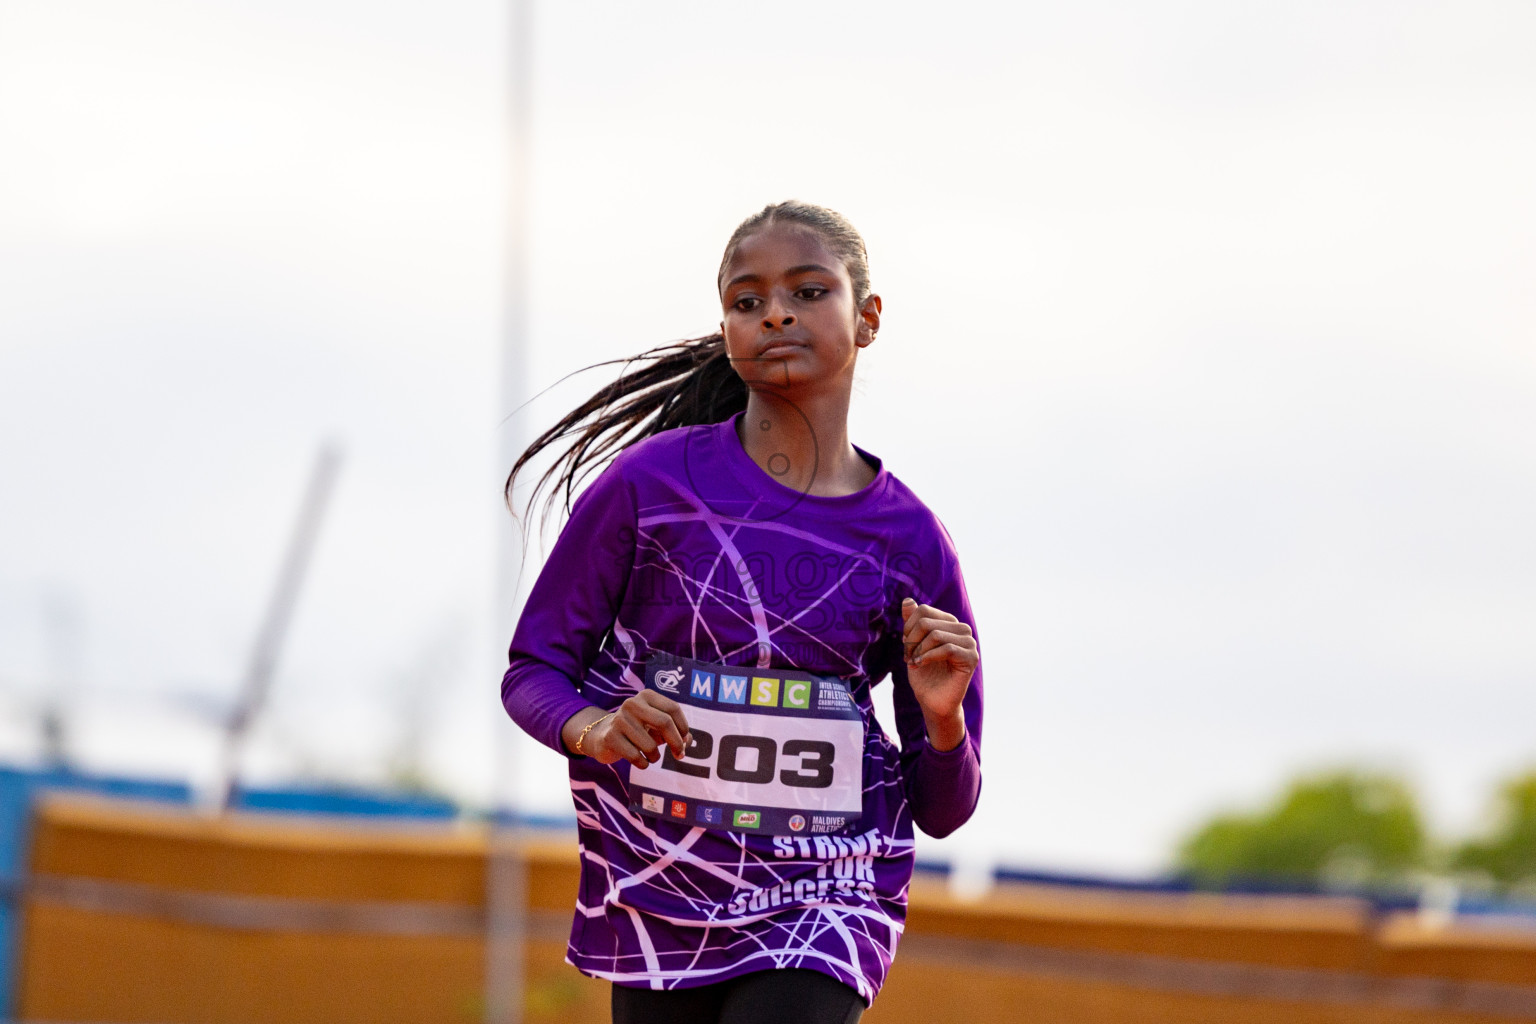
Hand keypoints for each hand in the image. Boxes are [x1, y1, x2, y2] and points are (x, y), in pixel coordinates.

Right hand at [563, 691, 690, 770]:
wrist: (602, 736)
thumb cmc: (637, 731)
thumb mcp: (656, 727)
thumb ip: (675, 732)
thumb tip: (687, 742)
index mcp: (646, 696)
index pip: (673, 709)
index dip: (683, 727)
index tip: (685, 741)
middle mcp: (632, 704)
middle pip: (664, 722)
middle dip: (676, 742)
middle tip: (679, 754)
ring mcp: (620, 720)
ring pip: (650, 745)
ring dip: (656, 757)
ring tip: (651, 756)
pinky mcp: (610, 737)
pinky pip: (636, 756)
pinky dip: (643, 763)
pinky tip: (640, 761)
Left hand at [901, 597, 976, 751]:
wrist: (933, 702)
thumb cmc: (924, 674)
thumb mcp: (913, 645)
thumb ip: (912, 623)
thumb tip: (907, 600)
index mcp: (949, 623)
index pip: (923, 610)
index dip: (908, 627)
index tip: (905, 645)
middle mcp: (962, 630)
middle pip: (927, 621)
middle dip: (911, 640)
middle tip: (907, 657)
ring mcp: (969, 643)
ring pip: (936, 634)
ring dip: (918, 650)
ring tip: (913, 662)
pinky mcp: (972, 658)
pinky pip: (947, 648)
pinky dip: (928, 657)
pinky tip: (920, 665)